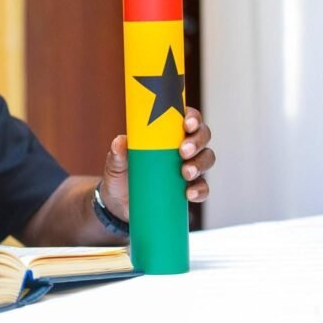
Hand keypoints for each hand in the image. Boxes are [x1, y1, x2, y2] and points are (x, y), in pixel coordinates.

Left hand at [99, 106, 214, 221]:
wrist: (119, 204)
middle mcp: (182, 147)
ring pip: (206, 159)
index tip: (186, 124)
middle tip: (183, 151)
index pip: (186, 118)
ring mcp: (188, 168)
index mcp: (166, 133)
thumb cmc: (121, 175)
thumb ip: (117, 153)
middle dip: (197, 141)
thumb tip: (120, 143)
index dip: (192, 117)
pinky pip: (203, 187)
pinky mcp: (189, 189)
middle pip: (202, 136)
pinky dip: (200, 190)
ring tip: (185, 173)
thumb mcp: (115, 163)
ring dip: (199, 164)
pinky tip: (189, 193)